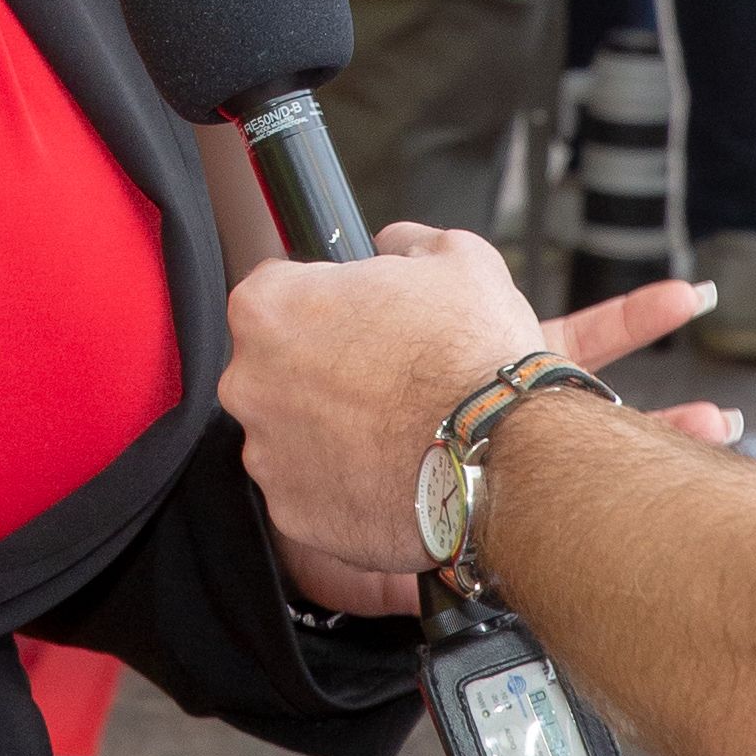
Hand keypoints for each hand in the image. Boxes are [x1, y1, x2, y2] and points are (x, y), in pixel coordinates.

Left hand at [227, 230, 740, 578]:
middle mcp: (249, 381)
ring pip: (292, 432)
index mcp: (269, 308)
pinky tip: (391, 473)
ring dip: (331, 430)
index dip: (328, 304)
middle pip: (278, 367)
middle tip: (386, 379)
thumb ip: (407, 242)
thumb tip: (393, 244)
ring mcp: (266, 453)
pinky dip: (344, 486)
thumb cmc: (474, 355)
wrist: (506, 456)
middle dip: (323, 370)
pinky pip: (312, 492)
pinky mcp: (292, 513)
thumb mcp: (457, 257)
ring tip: (396, 430)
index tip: (363, 322)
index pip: (279, 293)